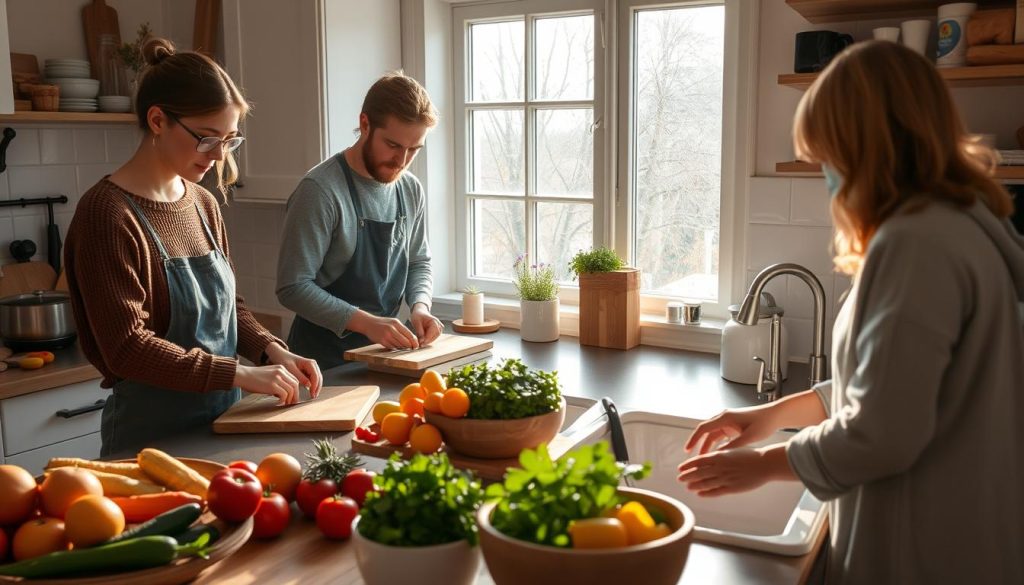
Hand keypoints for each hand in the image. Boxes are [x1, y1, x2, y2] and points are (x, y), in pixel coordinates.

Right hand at [233, 364, 299, 404]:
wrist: (242, 375)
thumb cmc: (253, 377)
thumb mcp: (268, 374)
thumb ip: (278, 379)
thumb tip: (284, 392)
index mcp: (281, 368)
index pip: (294, 379)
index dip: (295, 389)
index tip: (293, 397)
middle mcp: (281, 371)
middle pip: (295, 384)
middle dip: (295, 395)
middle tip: (292, 403)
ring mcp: (277, 378)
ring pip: (291, 390)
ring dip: (289, 399)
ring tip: (285, 404)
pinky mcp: (272, 385)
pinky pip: (284, 394)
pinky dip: (283, 400)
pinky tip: (278, 402)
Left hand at [264, 342, 322, 398]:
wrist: (280, 355)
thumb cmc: (284, 360)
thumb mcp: (290, 369)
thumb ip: (300, 377)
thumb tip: (309, 385)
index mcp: (309, 363)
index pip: (316, 376)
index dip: (315, 386)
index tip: (312, 394)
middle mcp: (313, 365)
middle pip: (319, 378)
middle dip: (317, 388)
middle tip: (313, 397)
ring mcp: (311, 368)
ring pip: (317, 379)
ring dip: (316, 387)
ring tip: (312, 395)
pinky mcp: (308, 371)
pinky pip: (313, 379)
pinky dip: (312, 385)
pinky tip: (310, 391)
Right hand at [348, 310, 417, 349]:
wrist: (368, 323)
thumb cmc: (383, 323)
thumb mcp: (393, 322)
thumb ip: (402, 329)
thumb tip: (412, 339)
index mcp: (396, 323)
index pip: (409, 334)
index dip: (414, 341)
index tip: (416, 345)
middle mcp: (392, 329)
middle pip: (405, 341)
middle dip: (410, 346)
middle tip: (412, 349)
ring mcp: (386, 335)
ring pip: (399, 345)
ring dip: (402, 348)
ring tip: (404, 347)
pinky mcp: (382, 341)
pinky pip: (392, 347)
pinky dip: (395, 348)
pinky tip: (396, 346)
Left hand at [410, 304, 442, 345]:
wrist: (420, 312)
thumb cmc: (418, 315)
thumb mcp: (416, 322)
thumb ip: (419, 332)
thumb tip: (421, 341)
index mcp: (434, 321)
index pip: (433, 332)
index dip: (427, 339)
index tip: (421, 344)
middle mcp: (438, 325)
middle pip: (435, 336)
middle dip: (427, 341)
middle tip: (420, 345)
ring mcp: (439, 328)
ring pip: (435, 338)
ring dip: (428, 341)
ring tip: (421, 343)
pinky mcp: (436, 331)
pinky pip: (433, 337)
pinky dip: (428, 339)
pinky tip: (423, 340)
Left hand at [677, 444, 793, 496]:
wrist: (765, 464)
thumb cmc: (751, 455)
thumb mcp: (732, 451)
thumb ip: (720, 455)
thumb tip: (710, 457)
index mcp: (720, 456)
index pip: (699, 461)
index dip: (688, 465)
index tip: (680, 468)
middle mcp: (721, 467)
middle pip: (699, 473)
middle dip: (688, 476)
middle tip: (680, 478)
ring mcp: (726, 478)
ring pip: (706, 483)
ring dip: (695, 485)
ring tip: (688, 486)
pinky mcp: (732, 488)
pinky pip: (716, 491)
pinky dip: (706, 493)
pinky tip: (700, 493)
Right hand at [683, 406, 777, 454]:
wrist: (775, 415)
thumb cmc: (764, 423)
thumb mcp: (749, 437)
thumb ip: (733, 446)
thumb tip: (720, 455)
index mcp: (725, 417)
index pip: (704, 428)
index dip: (694, 439)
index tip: (688, 449)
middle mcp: (724, 417)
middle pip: (705, 430)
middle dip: (697, 442)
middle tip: (690, 454)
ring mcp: (728, 420)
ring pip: (712, 433)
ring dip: (706, 444)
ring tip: (702, 457)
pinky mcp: (732, 424)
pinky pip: (719, 434)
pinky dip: (715, 443)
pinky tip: (715, 453)